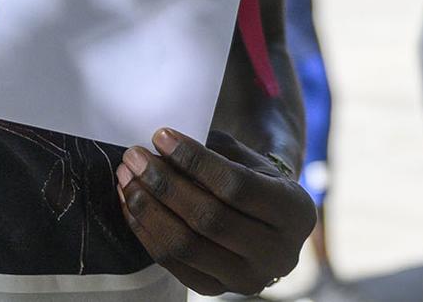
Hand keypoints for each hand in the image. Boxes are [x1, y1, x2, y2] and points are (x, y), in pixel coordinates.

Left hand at [115, 128, 315, 296]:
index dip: (194, 160)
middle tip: (135, 156)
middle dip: (164, 184)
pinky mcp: (217, 291)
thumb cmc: (253, 179)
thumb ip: (213, 152)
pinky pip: (172, 263)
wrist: (266, 224)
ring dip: (148, 208)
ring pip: (186, 245)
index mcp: (294, 211)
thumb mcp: (247, 159)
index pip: (236, 185)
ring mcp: (248, 280)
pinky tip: (130, 203)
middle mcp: (278, 253)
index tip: (161, 136)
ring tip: (127, 178)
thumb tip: (160, 145)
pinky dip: (145, 231)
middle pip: (208, 219)